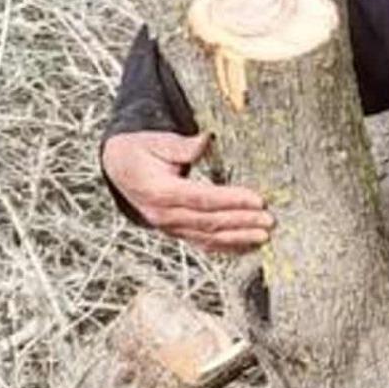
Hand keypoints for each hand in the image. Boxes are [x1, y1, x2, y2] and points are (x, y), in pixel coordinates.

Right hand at [101, 131, 272, 254]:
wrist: (119, 169)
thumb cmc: (140, 152)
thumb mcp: (155, 142)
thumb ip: (181, 146)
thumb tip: (205, 140)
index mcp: (159, 192)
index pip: (201, 198)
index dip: (231, 200)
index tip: (257, 199)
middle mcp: (164, 216)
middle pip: (209, 222)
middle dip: (242, 221)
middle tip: (269, 220)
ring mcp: (170, 227)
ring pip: (208, 237)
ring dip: (238, 238)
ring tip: (264, 236)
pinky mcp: (177, 232)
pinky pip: (203, 243)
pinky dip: (227, 247)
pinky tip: (247, 246)